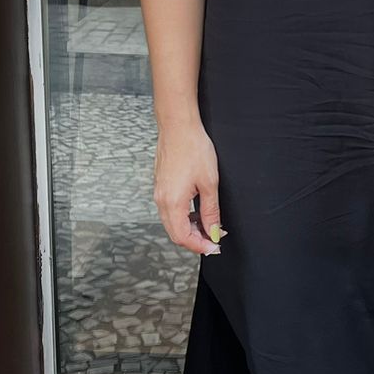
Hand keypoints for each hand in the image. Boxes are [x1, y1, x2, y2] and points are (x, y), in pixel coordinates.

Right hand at [154, 116, 227, 255]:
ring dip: (189, 228)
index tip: (214, 246)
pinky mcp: (160, 186)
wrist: (178, 126)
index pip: (183, 237)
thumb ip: (210, 211)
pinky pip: (169, 210)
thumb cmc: (194, 149)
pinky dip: (183, 216)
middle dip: (195, 240)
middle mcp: (161, 201)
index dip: (199, 246)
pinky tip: (197, 211)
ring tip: (209, 225)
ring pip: (172, 222)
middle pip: (175, 233)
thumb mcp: (209, 183)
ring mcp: (158, 193)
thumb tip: (214, 231)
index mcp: (172, 203)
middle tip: (214, 239)